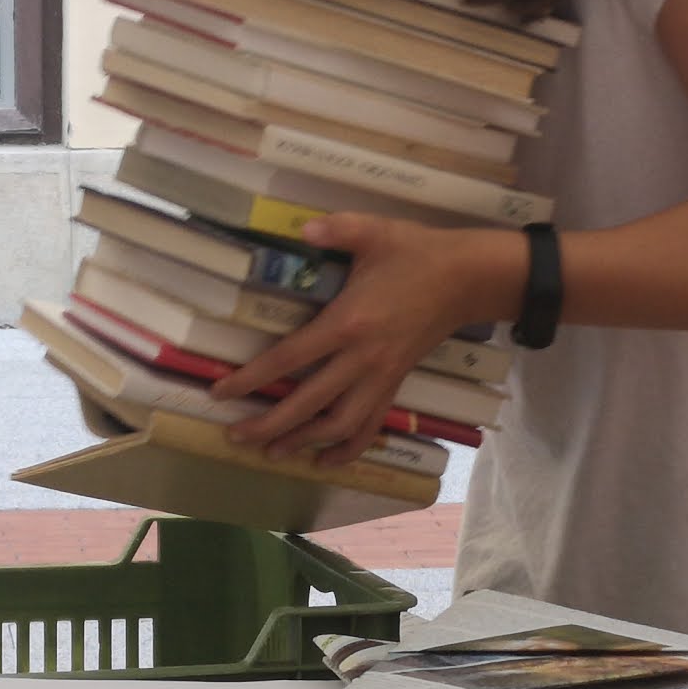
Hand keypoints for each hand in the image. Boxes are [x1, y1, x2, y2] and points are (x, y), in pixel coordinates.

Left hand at [221, 213, 524, 462]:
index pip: (290, 359)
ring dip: (304, 442)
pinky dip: (348, 448)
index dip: (252, 379)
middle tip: (236, 435)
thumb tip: (303, 230)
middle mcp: (362, 358)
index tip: (221, 393)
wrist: (466, 278)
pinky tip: (326, 460)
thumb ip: (335, 229)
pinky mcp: (396, 383)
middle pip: (308, 404)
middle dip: (269, 424)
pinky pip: (371, 425)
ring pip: (339, 424)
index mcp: (347, 323)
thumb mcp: (373, 231)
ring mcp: (381, 376)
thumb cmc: (415, 252)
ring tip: (272, 452)